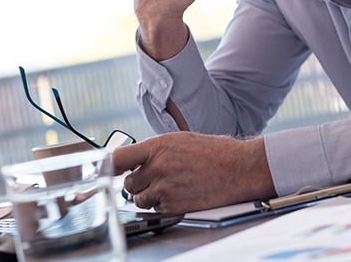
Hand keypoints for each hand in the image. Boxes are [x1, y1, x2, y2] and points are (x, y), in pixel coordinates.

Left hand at [113, 132, 275, 213]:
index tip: (111, 170)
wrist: (239, 168)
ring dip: (149, 197)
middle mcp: (158, 167)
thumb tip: (138, 160)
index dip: (112, 166)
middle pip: (129, 183)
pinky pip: (155, 210)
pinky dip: (163, 206)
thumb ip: (156, 151)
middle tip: (154, 180)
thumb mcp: (181, 140)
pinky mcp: (174, 205)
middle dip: (138, 184)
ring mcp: (165, 188)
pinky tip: (179, 195)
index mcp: (158, 147)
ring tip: (169, 188)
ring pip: (140, 199)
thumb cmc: (215, 152)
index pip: (119, 158)